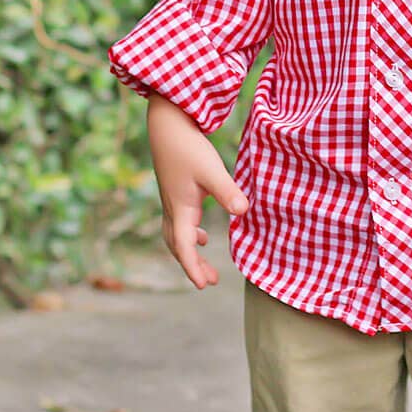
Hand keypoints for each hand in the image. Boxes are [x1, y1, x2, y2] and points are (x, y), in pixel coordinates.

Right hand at [146, 94, 248, 288]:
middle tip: (209, 281)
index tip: (203, 286)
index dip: (193, 267)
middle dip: (192, 265)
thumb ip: (227, 191)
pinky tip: (201, 234)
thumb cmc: (189, 147)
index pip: (183, 247)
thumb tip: (244, 212)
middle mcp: (173, 208)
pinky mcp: (175, 191)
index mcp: (180, 208)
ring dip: (189, 252)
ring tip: (204, 264)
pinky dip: (188, 235)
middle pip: (178, 246)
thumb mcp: (211, 169)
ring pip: (176, 235)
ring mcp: (172, 200)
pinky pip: (179, 223)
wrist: (167, 125)